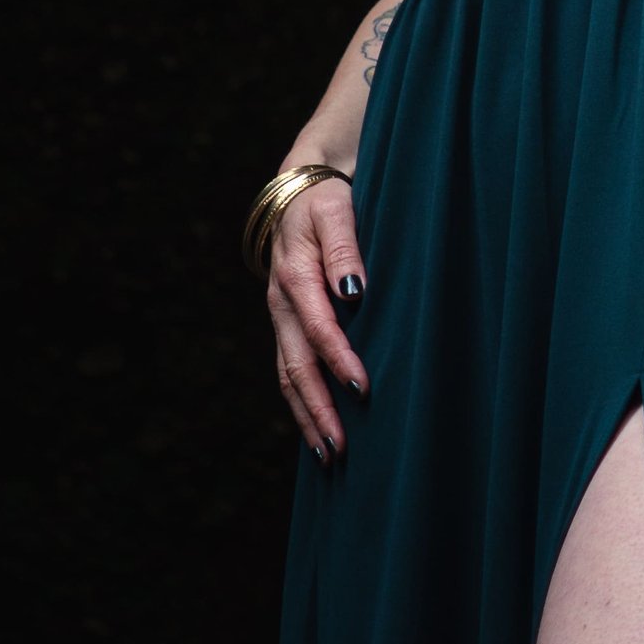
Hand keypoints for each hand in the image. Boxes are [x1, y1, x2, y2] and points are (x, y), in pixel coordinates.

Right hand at [265, 173, 369, 464]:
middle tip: (340, 448)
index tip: (363, 389)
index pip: (318, 326)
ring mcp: (280, 316)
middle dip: (317, 408)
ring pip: (288, 374)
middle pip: (296, 364)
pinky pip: (289, 368)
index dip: (340, 359)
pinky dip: (300, 401)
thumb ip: (344, 248)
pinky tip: (315, 428)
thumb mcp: (336, 210)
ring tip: (328, 455)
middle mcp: (281, 302)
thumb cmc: (325, 199)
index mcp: (294, 275)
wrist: (298, 188)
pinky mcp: (286, 323)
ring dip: (307, 415)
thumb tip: (353, 290)